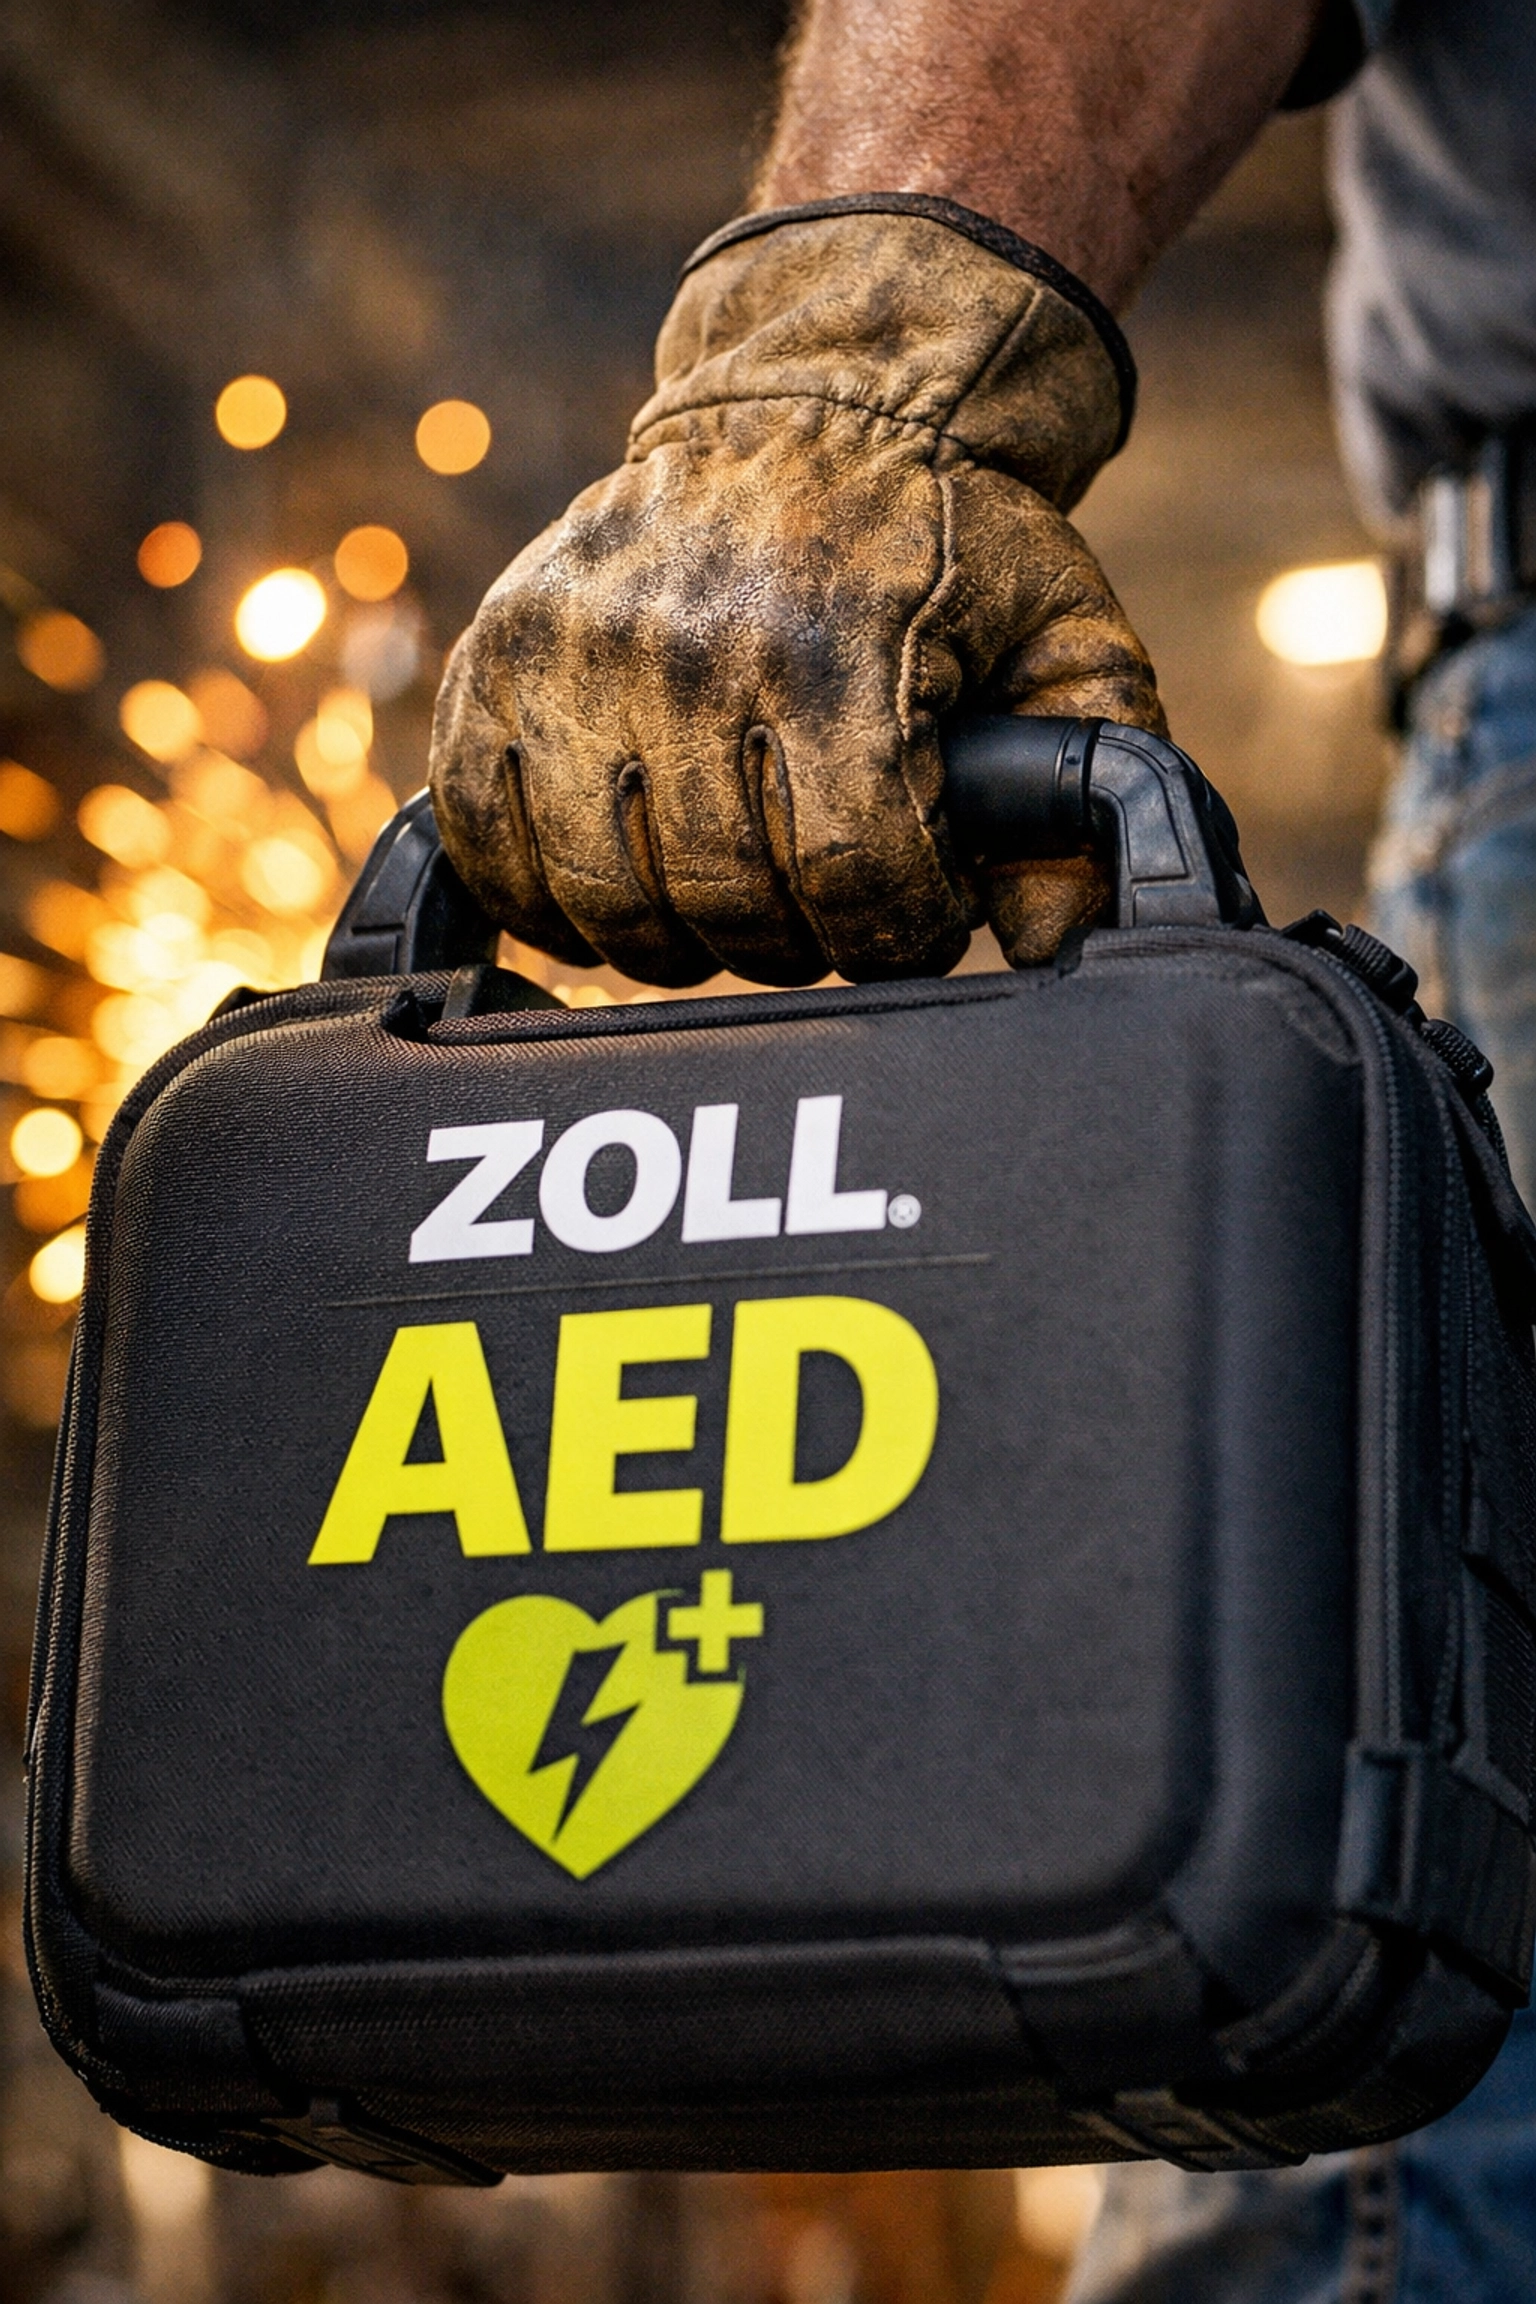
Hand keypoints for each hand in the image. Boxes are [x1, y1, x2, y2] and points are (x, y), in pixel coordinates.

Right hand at [430, 205, 1164, 983]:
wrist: (820, 402)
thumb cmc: (951, 542)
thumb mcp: (1066, 640)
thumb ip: (1094, 782)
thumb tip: (1069, 947)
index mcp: (840, 651)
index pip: (850, 880)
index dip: (895, 936)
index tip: (912, 919)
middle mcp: (693, 650)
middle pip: (724, 905)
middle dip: (792, 945)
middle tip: (822, 916)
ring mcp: (579, 653)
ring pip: (603, 898)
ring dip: (675, 939)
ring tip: (724, 910)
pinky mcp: (502, 654)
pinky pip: (480, 835)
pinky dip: (538, 894)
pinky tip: (610, 886)